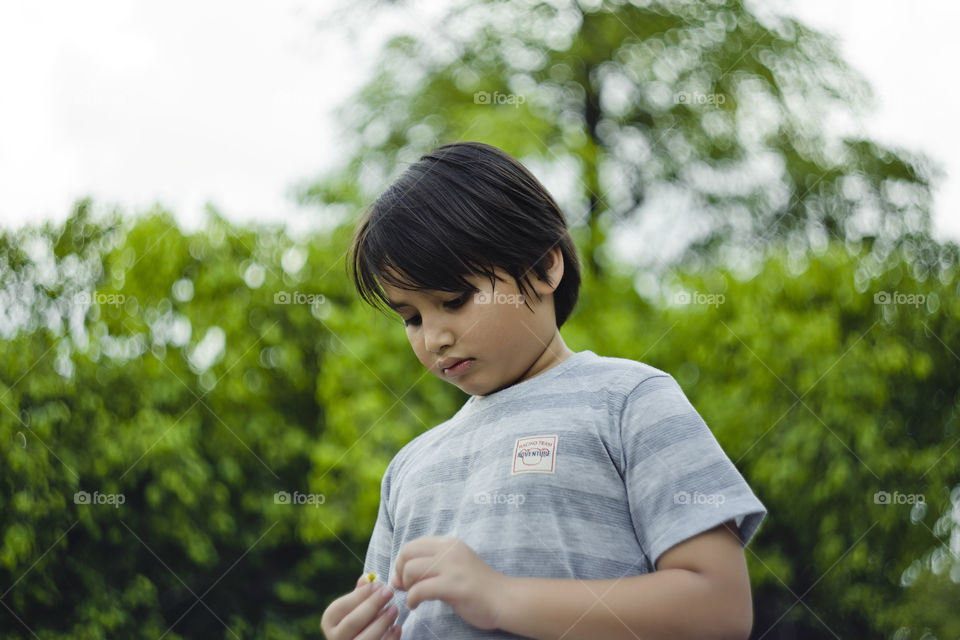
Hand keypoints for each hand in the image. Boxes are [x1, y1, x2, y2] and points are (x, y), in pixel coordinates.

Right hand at [320, 574, 400, 639]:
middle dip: (372, 606)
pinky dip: (388, 639)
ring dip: (381, 622)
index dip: (360, 595)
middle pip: (352, 622)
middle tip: (389, 592)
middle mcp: (334, 638)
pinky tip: (397, 628)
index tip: (378, 585)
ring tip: (394, 609)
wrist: (366, 638)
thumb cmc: (361, 618)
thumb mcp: (356, 605)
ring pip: (365, 639)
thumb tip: (368, 578)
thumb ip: (360, 593)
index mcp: (329, 621)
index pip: (341, 607)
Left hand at [390, 536, 505, 630]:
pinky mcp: (454, 585)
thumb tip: (393, 577)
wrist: (504, 598)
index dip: (402, 561)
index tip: (405, 578)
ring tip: (412, 597)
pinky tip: (415, 605)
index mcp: (449, 543)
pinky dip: (411, 599)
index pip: (412, 544)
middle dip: (400, 572)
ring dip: (405, 586)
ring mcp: (452, 567)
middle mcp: (449, 550)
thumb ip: (426, 570)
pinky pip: (420, 590)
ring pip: (411, 570)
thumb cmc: (477, 587)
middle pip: (407, 553)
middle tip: (406, 587)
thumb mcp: (451, 569)